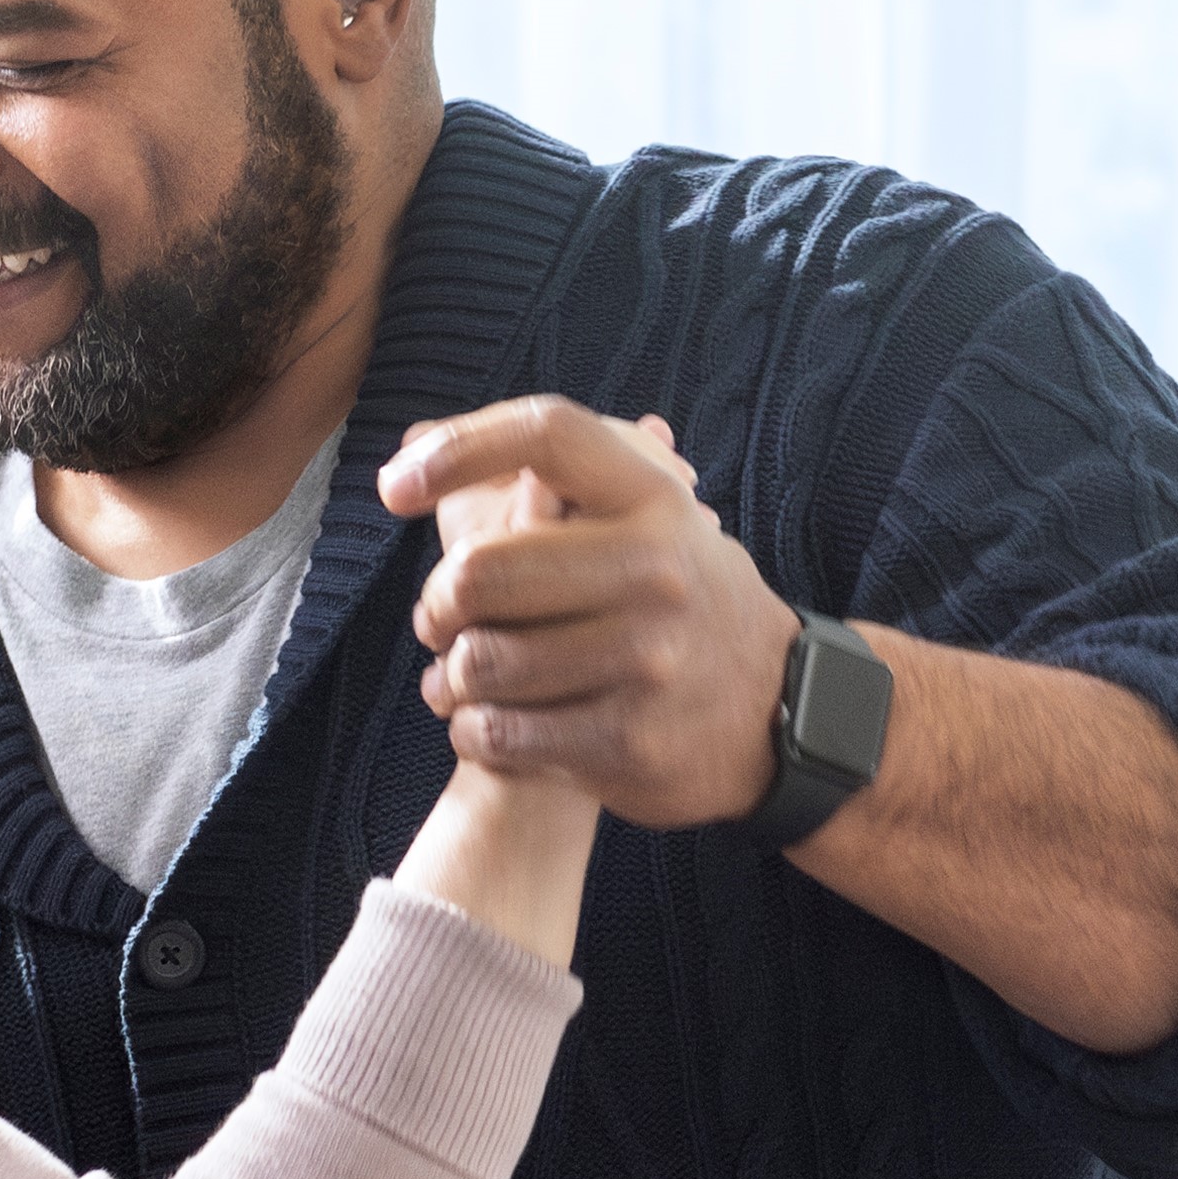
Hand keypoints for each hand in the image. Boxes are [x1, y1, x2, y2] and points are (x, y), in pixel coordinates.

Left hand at [383, 398, 788, 830]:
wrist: (783, 711)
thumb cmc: (684, 600)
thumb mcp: (654, 518)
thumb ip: (553, 479)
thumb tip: (411, 438)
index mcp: (654, 499)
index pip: (546, 436)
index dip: (461, 448)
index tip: (394, 485)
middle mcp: (658, 570)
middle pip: (480, 570)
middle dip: (437, 603)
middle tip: (440, 619)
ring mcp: (648, 660)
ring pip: (480, 662)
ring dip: (453, 677)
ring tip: (467, 677)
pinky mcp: (630, 742)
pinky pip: (498, 734)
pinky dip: (473, 731)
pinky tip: (489, 723)